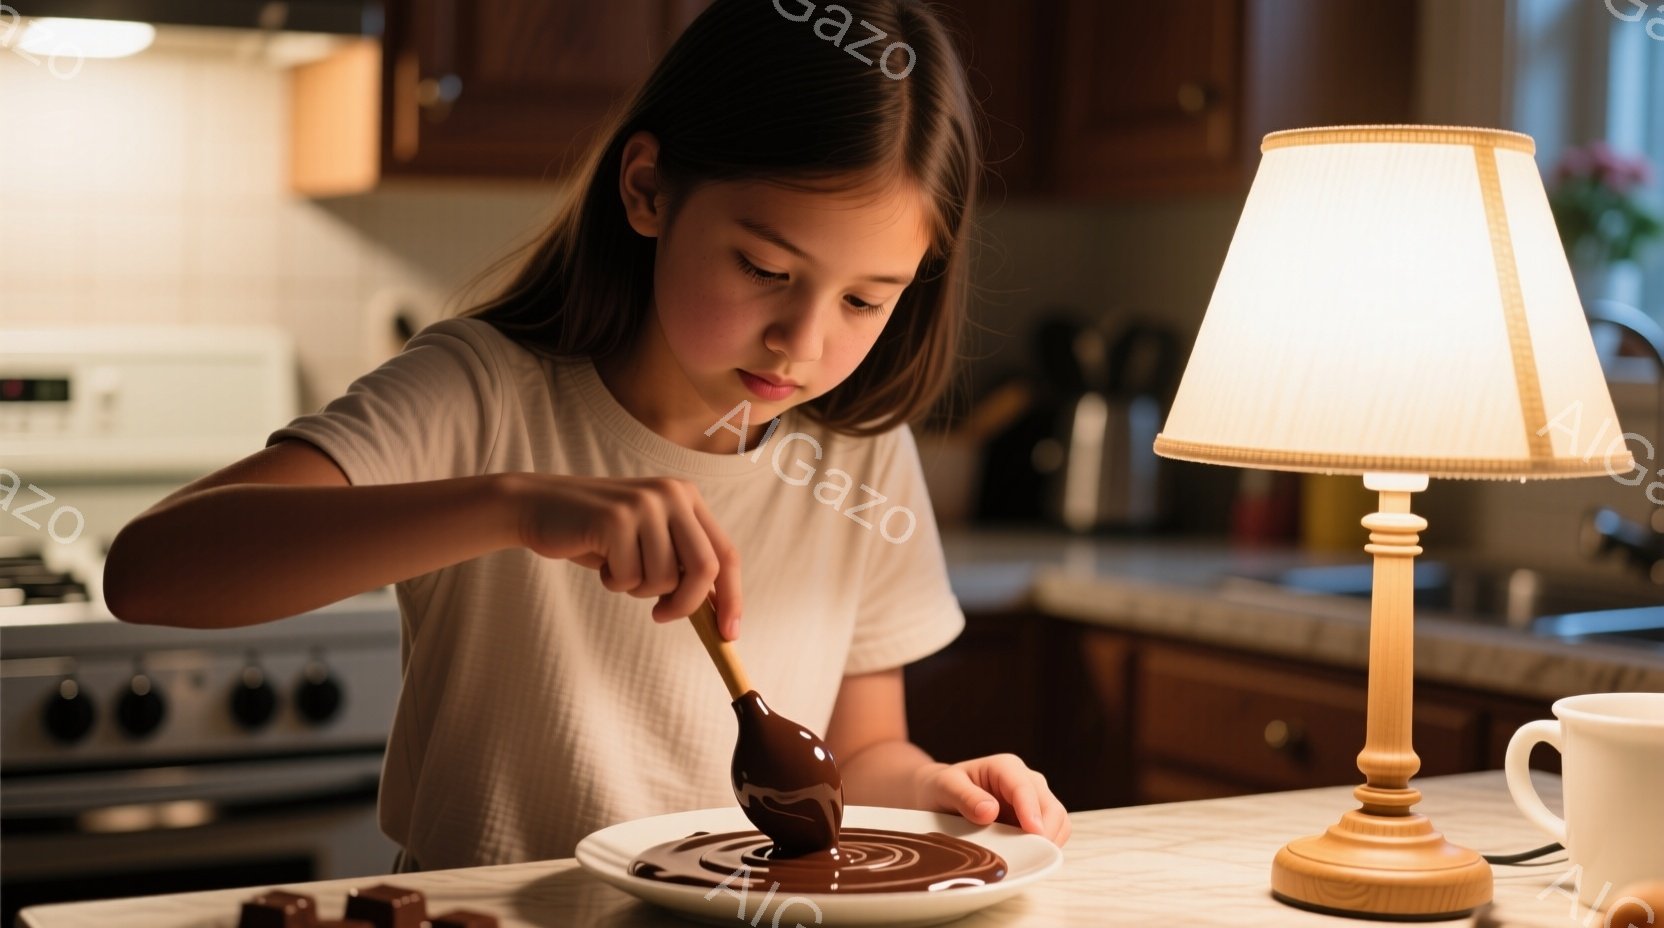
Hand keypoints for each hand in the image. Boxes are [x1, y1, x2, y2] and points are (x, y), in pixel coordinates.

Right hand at [509, 473, 741, 636]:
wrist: (539, 506)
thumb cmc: (598, 534)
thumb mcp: (650, 543)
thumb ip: (683, 565)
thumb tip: (719, 615)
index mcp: (688, 498)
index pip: (726, 553)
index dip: (732, 597)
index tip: (729, 635)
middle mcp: (673, 495)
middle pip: (705, 567)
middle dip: (687, 603)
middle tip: (660, 615)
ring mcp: (645, 504)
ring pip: (664, 578)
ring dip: (638, 589)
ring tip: (617, 567)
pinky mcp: (616, 519)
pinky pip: (629, 577)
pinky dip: (614, 582)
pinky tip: (600, 560)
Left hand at [913, 754, 1069, 845]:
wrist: (941, 796)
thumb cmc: (942, 788)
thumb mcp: (945, 787)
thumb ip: (965, 797)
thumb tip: (990, 811)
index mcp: (1005, 767)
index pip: (1025, 788)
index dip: (1031, 810)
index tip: (1034, 833)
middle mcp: (1025, 780)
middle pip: (1050, 806)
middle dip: (1046, 831)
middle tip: (1032, 855)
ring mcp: (1032, 800)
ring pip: (1058, 820)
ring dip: (1049, 840)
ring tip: (1029, 857)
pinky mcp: (1033, 819)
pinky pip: (1052, 832)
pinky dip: (1045, 846)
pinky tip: (1029, 855)